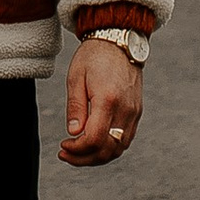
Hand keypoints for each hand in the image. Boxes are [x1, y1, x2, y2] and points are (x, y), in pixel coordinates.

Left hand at [60, 36, 143, 166]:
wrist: (119, 41)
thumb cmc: (94, 56)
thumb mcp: (76, 78)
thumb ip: (76, 107)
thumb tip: (73, 133)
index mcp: (108, 99)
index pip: (94, 139)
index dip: (77, 149)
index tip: (63, 145)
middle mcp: (125, 109)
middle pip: (107, 150)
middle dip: (84, 158)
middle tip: (66, 154)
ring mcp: (134, 112)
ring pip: (118, 149)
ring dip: (97, 157)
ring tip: (78, 153)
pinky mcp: (136, 112)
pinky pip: (125, 139)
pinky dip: (109, 148)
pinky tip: (93, 144)